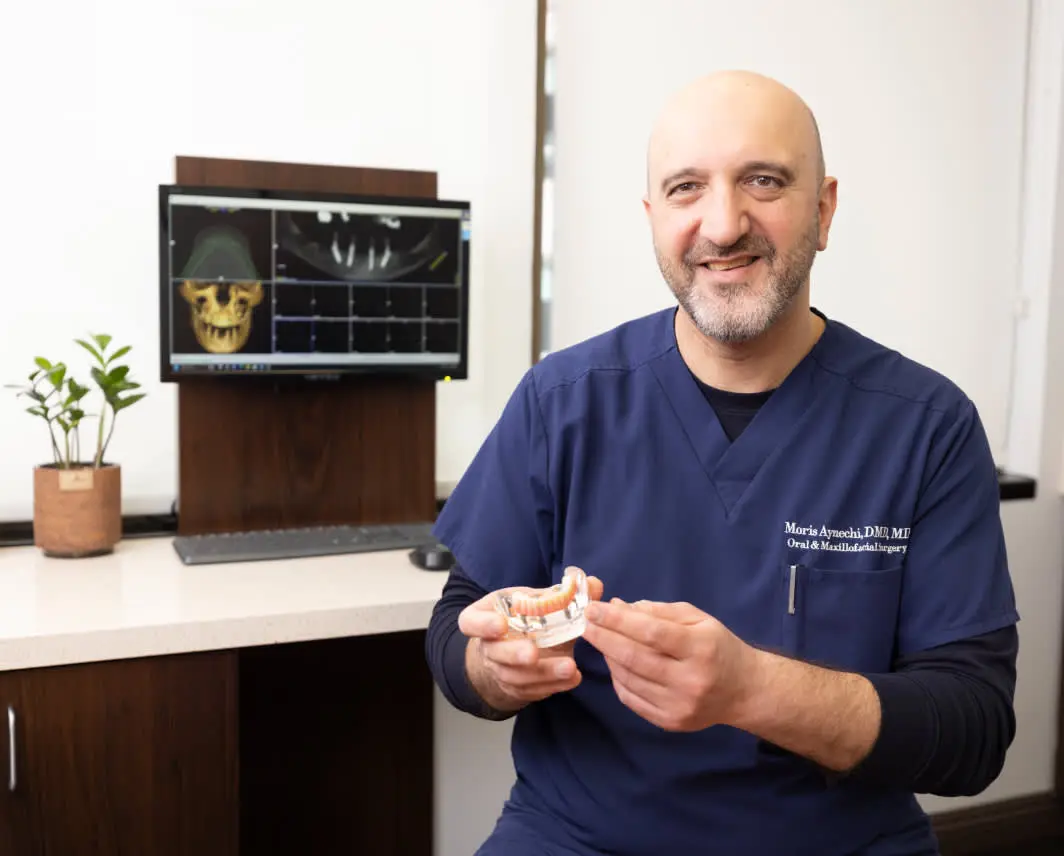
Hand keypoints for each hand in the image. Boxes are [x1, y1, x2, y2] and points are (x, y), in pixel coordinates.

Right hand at [458, 575, 603, 713]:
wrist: (516, 647)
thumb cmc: (524, 618)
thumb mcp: (536, 601)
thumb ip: (564, 594)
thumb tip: (593, 583)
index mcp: (484, 617)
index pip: (471, 622)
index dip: (483, 624)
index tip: (500, 624)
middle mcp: (488, 646)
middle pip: (494, 654)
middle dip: (514, 654)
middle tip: (533, 653)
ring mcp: (501, 670)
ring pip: (515, 677)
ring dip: (543, 674)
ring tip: (570, 667)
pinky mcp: (518, 688)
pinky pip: (532, 691)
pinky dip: (553, 686)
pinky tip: (572, 678)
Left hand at [581, 598, 758, 731]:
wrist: (743, 691)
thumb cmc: (718, 647)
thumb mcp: (697, 618)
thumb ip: (657, 611)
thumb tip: (617, 606)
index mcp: (701, 648)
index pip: (651, 633)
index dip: (618, 621)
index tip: (593, 610)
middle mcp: (690, 680)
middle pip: (635, 657)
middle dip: (604, 638)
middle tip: (585, 624)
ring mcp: (679, 706)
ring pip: (628, 679)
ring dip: (608, 656)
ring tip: (600, 639)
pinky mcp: (670, 722)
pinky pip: (631, 698)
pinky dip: (617, 678)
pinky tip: (615, 662)